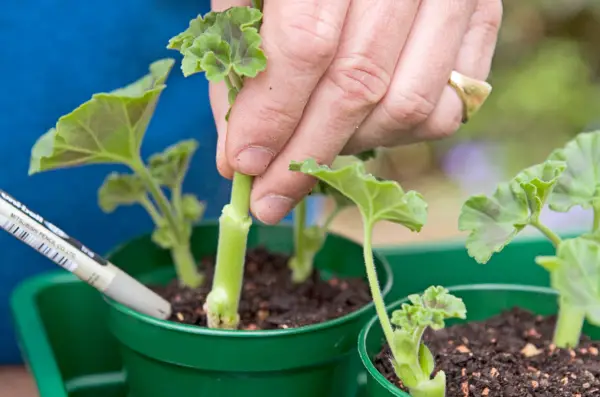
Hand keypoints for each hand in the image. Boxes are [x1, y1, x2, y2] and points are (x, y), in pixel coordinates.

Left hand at [210, 0, 501, 224]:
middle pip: (359, 84)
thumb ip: (244, 66)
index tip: (246, 165)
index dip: (274, 114)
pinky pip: (449, 108)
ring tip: (313, 152)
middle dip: (307, 155)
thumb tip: (242, 157)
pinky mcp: (483, 18)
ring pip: (409, 105)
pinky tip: (362, 125)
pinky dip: (398, 134)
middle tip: (271, 197)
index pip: (307, 44)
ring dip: (351, 147)